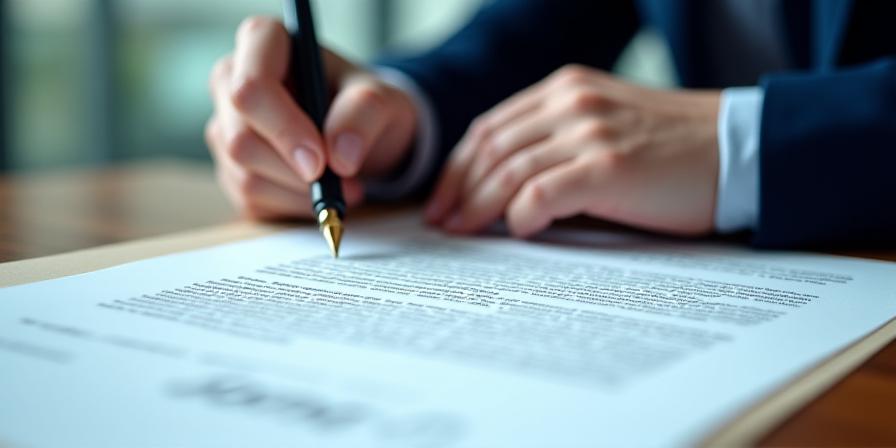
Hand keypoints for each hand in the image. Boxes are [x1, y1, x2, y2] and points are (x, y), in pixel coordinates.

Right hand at [205, 16, 417, 218]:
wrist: (358, 133)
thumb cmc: (361, 104)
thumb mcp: (381, 99)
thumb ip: (364, 115)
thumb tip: (339, 158)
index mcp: (263, 44)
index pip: (251, 86)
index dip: (283, 128)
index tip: (320, 160)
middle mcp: (231, 81)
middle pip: (240, 139)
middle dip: (294, 171)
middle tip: (344, 182)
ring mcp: (226, 127)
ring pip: (244, 175)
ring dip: (299, 192)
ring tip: (342, 185)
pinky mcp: (230, 168)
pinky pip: (251, 200)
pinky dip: (292, 206)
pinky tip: (318, 192)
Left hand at [424, 65, 720, 237]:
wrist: (739, 149)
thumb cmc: (674, 148)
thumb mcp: (606, 124)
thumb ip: (558, 140)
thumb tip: (506, 187)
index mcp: (566, 89)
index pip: (491, 127)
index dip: (459, 166)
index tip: (443, 198)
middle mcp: (572, 103)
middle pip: (490, 148)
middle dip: (457, 188)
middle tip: (441, 222)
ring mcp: (589, 132)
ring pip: (508, 171)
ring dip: (477, 207)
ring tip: (463, 232)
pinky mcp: (608, 167)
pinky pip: (540, 194)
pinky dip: (519, 216)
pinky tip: (517, 231)